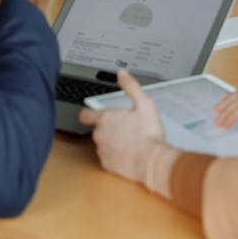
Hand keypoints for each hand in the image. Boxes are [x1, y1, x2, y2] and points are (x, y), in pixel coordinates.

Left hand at [78, 69, 165, 184]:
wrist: (152, 161)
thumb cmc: (148, 134)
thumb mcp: (144, 104)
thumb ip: (131, 87)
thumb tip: (122, 74)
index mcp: (105, 118)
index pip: (85, 114)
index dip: (88, 113)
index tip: (93, 114)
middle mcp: (99, 134)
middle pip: (97, 129)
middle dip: (108, 128)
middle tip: (125, 128)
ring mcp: (102, 150)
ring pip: (103, 144)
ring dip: (112, 142)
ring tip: (129, 141)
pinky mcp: (107, 165)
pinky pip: (108, 158)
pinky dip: (115, 156)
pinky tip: (128, 153)